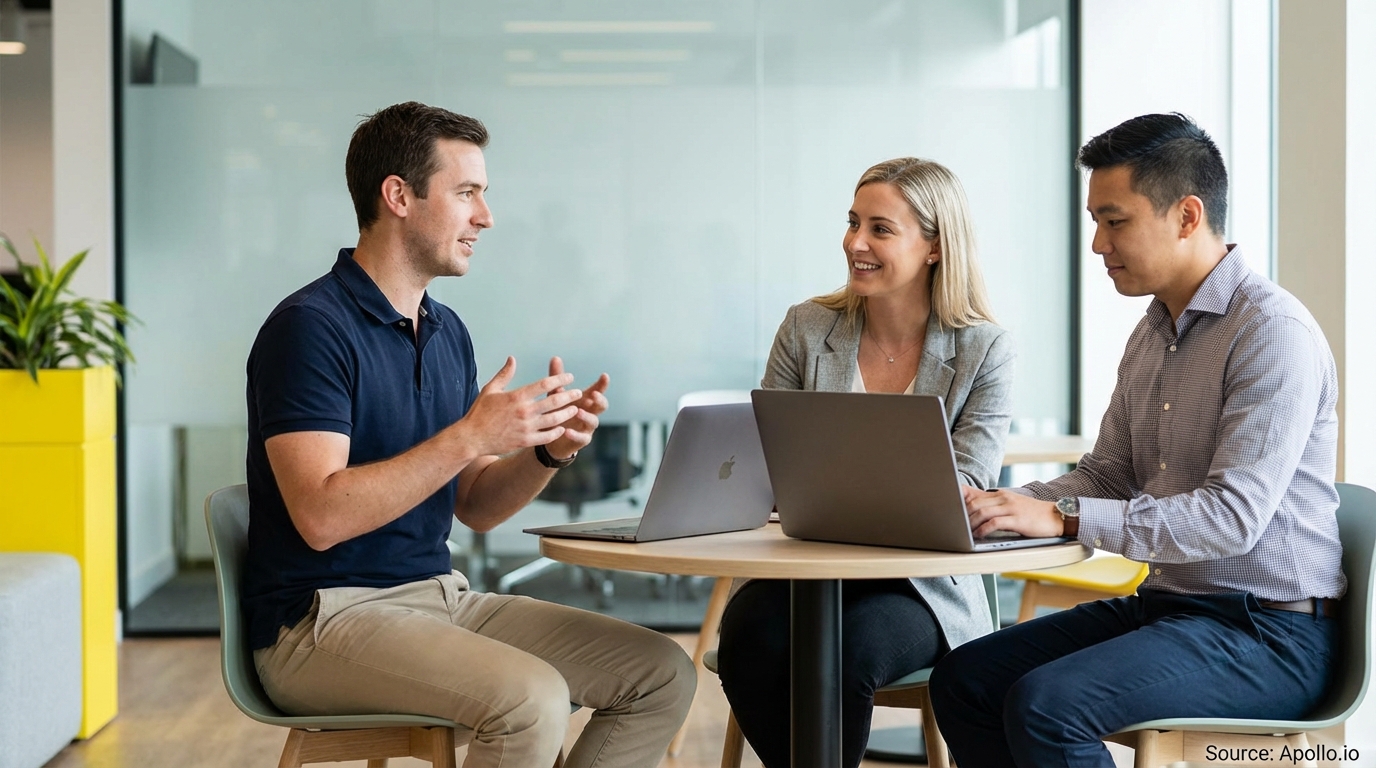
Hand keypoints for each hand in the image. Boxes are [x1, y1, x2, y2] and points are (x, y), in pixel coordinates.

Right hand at [459, 357, 583, 456]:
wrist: (472, 437)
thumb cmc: (480, 412)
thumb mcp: (490, 389)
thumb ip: (504, 374)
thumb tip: (512, 358)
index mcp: (517, 396)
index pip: (544, 384)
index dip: (559, 379)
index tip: (569, 377)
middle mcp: (524, 411)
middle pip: (554, 401)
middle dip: (569, 396)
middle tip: (578, 392)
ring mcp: (526, 427)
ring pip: (554, 420)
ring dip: (567, 413)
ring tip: (575, 409)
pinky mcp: (525, 441)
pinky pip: (547, 436)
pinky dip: (557, 432)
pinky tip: (562, 428)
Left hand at [543, 356, 609, 460]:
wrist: (551, 436)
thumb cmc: (557, 411)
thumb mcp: (555, 394)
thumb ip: (557, 378)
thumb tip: (555, 357)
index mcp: (586, 400)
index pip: (598, 390)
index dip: (602, 384)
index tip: (604, 376)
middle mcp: (590, 412)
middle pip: (602, 406)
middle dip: (600, 400)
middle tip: (594, 394)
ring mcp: (587, 427)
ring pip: (593, 421)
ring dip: (586, 416)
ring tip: (577, 411)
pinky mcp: (581, 440)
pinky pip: (582, 438)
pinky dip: (575, 434)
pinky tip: (567, 431)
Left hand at [962, 486, 1066, 538]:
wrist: (1056, 516)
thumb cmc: (1032, 514)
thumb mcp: (1011, 506)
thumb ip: (994, 507)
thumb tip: (975, 513)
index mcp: (1000, 494)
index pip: (973, 493)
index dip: (958, 500)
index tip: (947, 508)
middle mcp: (1003, 498)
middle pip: (974, 503)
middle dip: (962, 516)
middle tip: (955, 526)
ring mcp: (1010, 507)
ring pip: (982, 512)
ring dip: (970, 524)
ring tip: (964, 533)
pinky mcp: (1017, 519)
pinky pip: (994, 523)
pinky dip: (983, 530)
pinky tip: (978, 536)